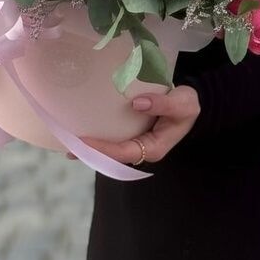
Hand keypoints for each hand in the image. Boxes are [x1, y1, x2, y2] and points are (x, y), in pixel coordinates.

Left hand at [69, 85, 200, 165]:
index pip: (123, 152)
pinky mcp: (133, 132)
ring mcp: (137, 142)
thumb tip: (137, 103)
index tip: (84, 141)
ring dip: (92, 146)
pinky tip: (84, 128)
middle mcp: (143, 148)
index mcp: (154, 148)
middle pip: (113, 156)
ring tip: (69, 141)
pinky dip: (99, 135)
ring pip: (111, 149)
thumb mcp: (183, 103)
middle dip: (91, 153)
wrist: (191, 103)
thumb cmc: (188, 105)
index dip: (103, 149)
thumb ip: (163, 104)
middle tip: (68, 147)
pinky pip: (114, 137)